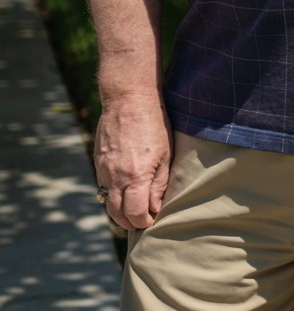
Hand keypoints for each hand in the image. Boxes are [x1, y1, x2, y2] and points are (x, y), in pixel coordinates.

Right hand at [93, 93, 171, 229]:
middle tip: (143, 222)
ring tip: (134, 211)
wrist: (128, 100)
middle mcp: (115, 177)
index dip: (144, 222)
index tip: (153, 221)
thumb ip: (159, 184)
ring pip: (107, 202)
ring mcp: (103, 170)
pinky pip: (103, 187)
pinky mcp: (98, 162)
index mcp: (135, 177)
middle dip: (130, 222)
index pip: (135, 214)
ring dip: (119, 212)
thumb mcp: (166, 154)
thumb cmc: (154, 125)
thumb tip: (154, 207)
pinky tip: (125, 192)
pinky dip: (112, 195)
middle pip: (117, 213)